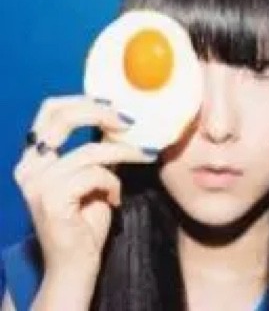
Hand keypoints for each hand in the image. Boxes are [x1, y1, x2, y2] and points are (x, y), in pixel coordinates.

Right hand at [14, 95, 152, 275]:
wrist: (75, 263)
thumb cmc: (85, 218)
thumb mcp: (92, 175)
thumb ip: (99, 148)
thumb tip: (122, 121)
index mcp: (35, 156)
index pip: (50, 109)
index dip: (83, 100)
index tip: (114, 106)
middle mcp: (29, 166)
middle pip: (64, 118)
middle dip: (102, 114)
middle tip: (131, 122)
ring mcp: (36, 183)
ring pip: (90, 151)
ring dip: (124, 153)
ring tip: (143, 158)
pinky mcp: (51, 200)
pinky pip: (94, 175)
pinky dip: (113, 183)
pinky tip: (116, 198)